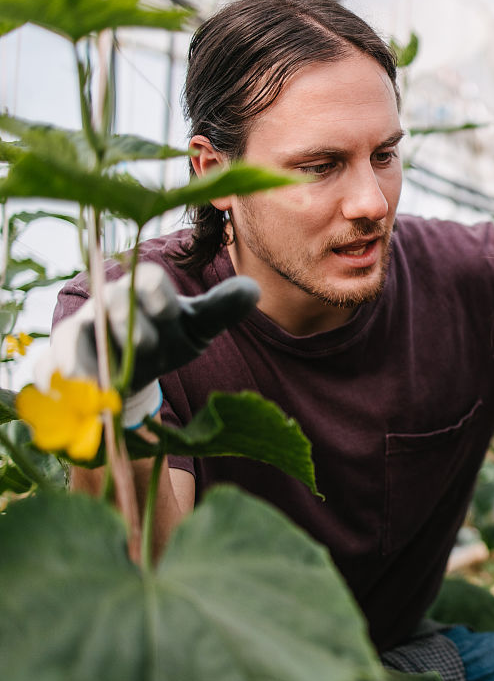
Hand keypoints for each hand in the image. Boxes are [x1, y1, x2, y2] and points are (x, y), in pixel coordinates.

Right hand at [38, 264, 258, 421]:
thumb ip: (221, 310)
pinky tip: (78, 401)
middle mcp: (108, 305)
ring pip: (75, 335)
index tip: (170, 313)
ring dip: (90, 357)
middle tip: (148, 346)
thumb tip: (253, 290)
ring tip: (103, 383)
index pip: (147, 279)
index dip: (156, 293)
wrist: (130, 369)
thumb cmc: (166, 338)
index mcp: (144, 292)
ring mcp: (80, 332)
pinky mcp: (60, 362)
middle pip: (111, 303)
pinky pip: (53, 368)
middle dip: (129, 322)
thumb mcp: (197, 327)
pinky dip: (64, 384)